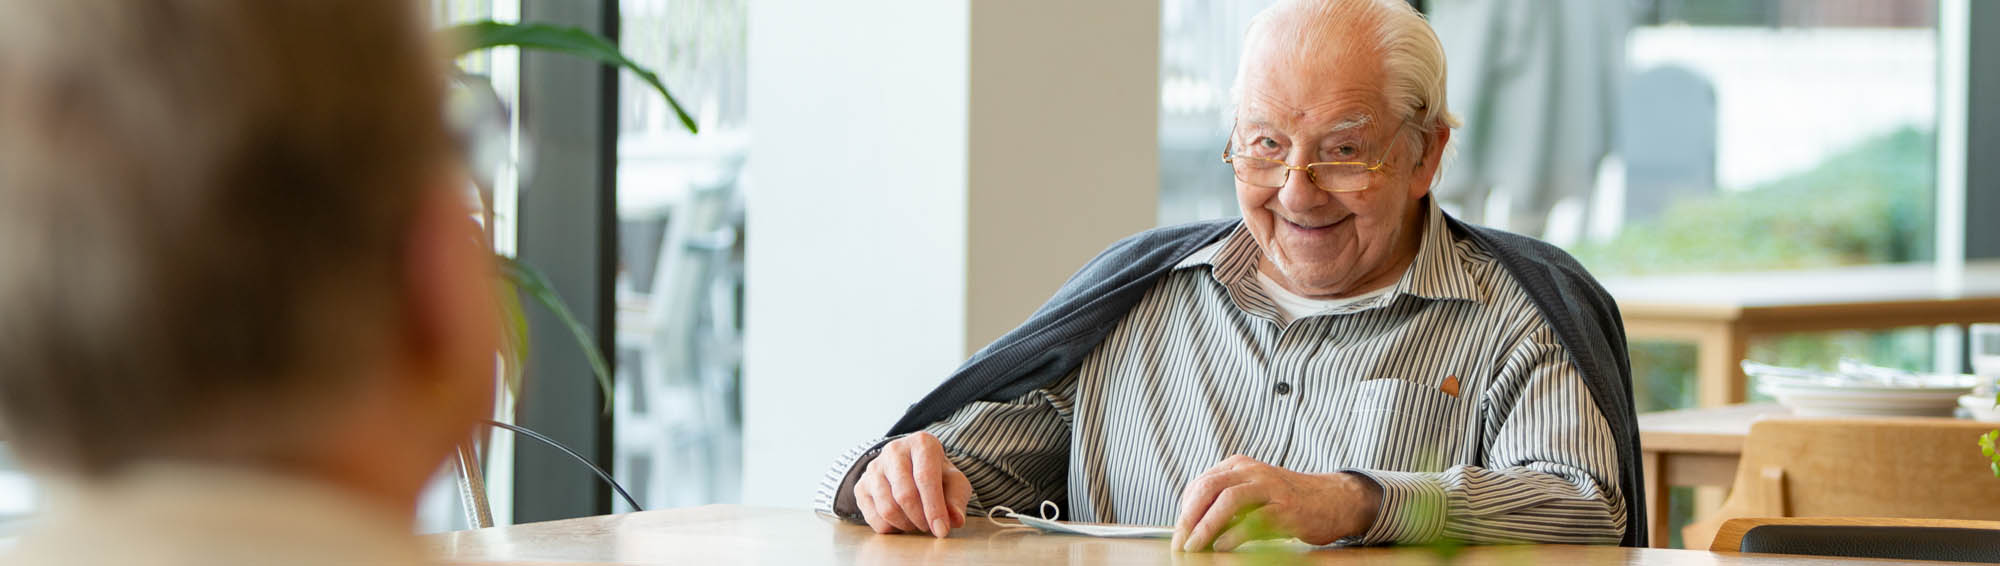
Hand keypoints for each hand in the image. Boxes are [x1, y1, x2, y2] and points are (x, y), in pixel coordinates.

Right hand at [852, 431, 971, 536]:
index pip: (925, 478)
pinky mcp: (861, 485)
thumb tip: (955, 520)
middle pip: (904, 495)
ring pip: (887, 508)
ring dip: (905, 525)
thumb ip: (956, 500)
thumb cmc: (937, 475)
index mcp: (921, 443)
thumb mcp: (954, 483)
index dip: (934, 508)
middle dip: (920, 519)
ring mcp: (874, 467)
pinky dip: (890, 528)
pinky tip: (902, 522)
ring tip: (917, 524)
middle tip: (930, 527)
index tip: (941, 530)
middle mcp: (894, 450)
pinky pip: (873, 517)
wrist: (912, 467)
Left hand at [1171, 455, 1380, 551]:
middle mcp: (1252, 472)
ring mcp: (1270, 488)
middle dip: (1189, 517)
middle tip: (1180, 541)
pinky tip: (1223, 546)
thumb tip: (1193, 529)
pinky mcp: (1286, 509)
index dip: (1185, 509)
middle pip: (1209, 487)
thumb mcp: (1252, 493)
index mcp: (1239, 466)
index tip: (1179, 532)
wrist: (1331, 499)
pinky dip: (1234, 535)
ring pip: (1228, 500)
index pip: (1201, 484)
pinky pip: (1254, 520)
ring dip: (1206, 526)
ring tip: (1195, 546)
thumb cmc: (1286, 500)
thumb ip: (1225, 504)